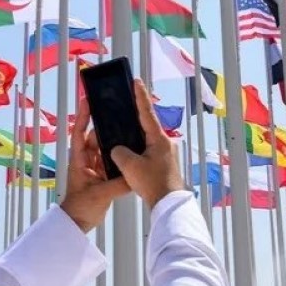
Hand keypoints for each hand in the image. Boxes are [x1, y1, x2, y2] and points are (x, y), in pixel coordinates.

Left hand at [61, 97, 129, 232]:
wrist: (77, 223)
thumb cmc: (80, 207)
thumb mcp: (99, 194)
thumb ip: (118, 184)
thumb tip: (134, 175)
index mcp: (79, 160)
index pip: (80, 133)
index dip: (83, 116)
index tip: (88, 100)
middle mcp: (86, 160)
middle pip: (97, 138)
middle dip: (108, 128)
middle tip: (122, 115)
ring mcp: (95, 168)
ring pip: (106, 149)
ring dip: (116, 142)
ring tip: (130, 130)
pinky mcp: (103, 176)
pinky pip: (112, 162)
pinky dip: (120, 157)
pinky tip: (132, 152)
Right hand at [110, 79, 184, 208]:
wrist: (168, 204)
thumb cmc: (152, 183)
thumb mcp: (129, 165)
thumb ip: (119, 152)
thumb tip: (117, 149)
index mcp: (159, 138)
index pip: (146, 112)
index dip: (140, 96)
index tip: (136, 81)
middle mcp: (165, 142)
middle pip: (147, 124)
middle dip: (135, 115)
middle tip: (125, 103)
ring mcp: (166, 153)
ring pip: (147, 139)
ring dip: (135, 135)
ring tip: (122, 128)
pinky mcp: (164, 164)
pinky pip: (148, 150)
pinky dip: (138, 148)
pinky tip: (128, 152)